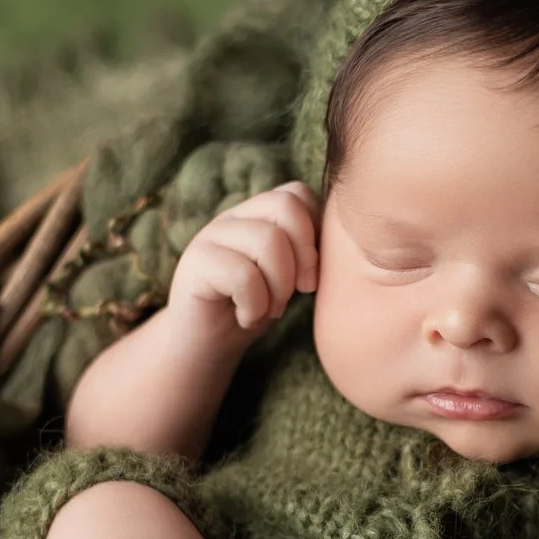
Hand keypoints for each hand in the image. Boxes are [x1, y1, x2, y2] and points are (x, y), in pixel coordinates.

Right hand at [164, 182, 319, 343]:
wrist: (205, 345)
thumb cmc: (253, 310)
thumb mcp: (290, 279)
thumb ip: (309, 254)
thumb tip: (343, 244)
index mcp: (258, 215)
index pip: (297, 193)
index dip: (315, 232)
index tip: (312, 274)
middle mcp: (233, 217)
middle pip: (285, 206)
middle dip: (304, 255)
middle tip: (300, 291)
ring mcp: (211, 236)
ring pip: (267, 240)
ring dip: (280, 286)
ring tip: (270, 309)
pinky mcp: (195, 264)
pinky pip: (243, 275)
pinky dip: (255, 304)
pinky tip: (247, 317)